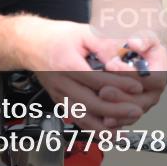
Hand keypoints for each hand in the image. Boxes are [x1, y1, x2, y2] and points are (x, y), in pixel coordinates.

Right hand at [19, 17, 147, 130]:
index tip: (137, 87)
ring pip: (82, 116)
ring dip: (104, 126)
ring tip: (123, 128)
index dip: (119, 84)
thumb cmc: (56, 37)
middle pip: (90, 103)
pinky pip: (77, 118)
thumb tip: (121, 55)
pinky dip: (92, 128)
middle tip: (136, 110)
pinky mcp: (59, 102)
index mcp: (67, 64)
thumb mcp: (81, 32)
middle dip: (116, 110)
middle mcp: (61, 83)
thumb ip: (101, 43)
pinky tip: (106, 133)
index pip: (96, 79)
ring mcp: (59, 95)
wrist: (29, 45)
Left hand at [98, 33, 166, 127]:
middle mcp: (153, 94)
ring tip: (99, 104)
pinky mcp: (131, 113)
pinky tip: (98, 116)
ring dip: (114, 111)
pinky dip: (112, 120)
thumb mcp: (146, 38)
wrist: (145, 61)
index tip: (111, 64)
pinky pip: (123, 120)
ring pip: (130, 114)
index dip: (129, 73)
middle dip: (119, 96)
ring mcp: (143, 105)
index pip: (148, 79)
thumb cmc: (145, 49)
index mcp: (159, 75)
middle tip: (102, 89)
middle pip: (139, 101)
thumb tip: (133, 43)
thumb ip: (142, 40)